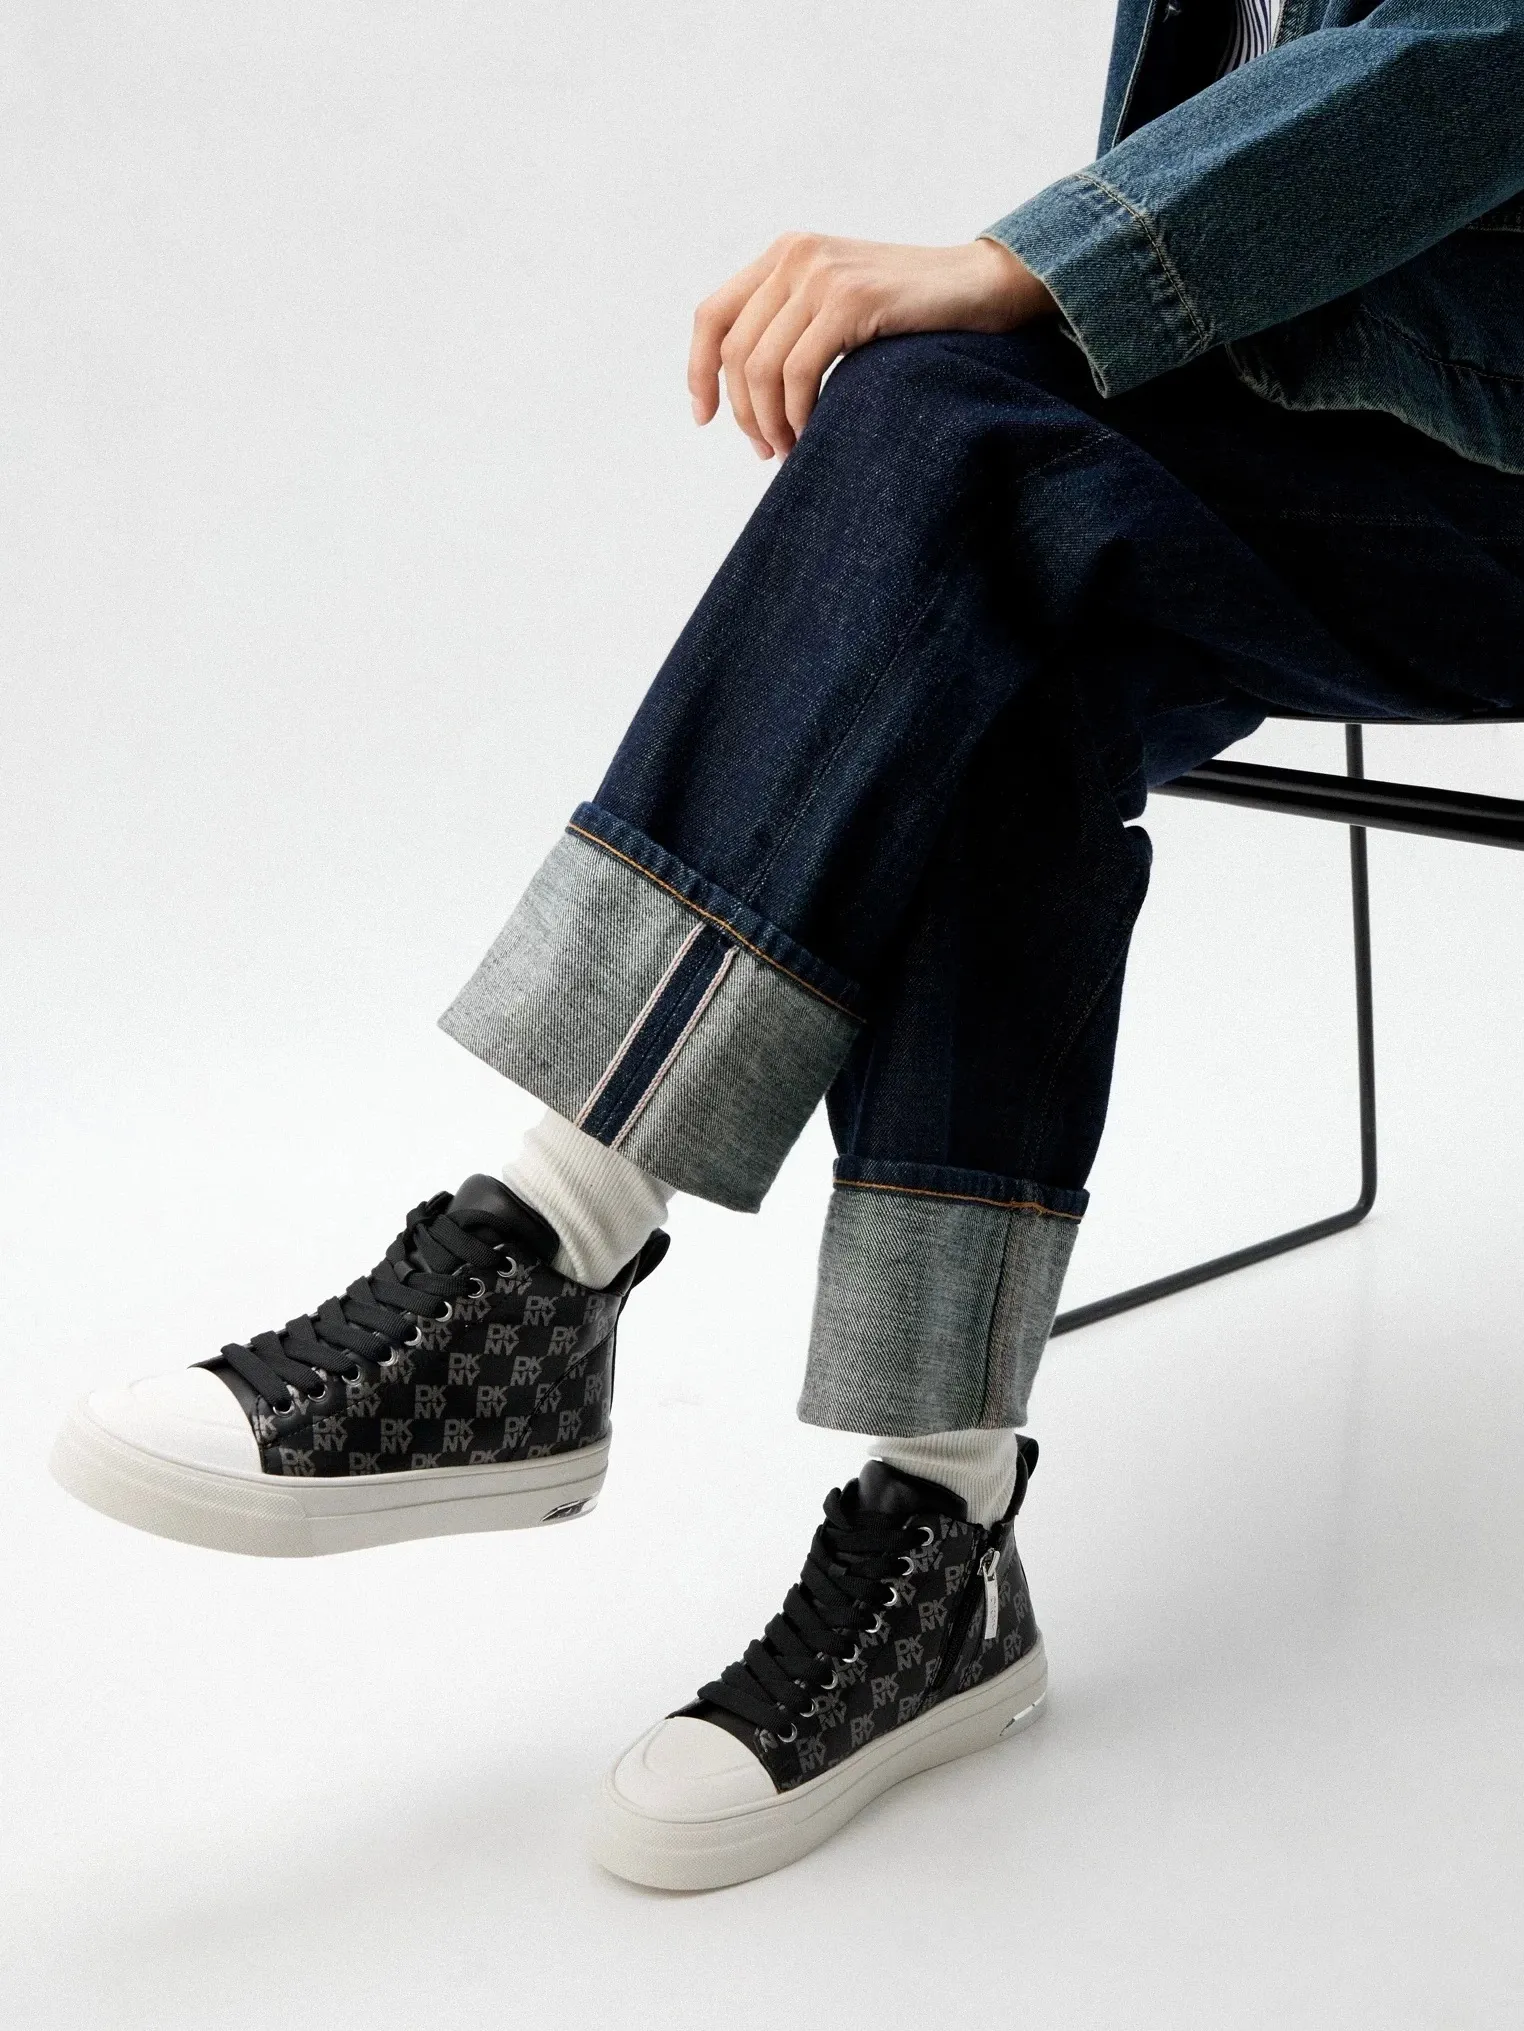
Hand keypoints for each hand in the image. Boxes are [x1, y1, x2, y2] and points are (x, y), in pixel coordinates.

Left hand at [689, 234, 1054, 460]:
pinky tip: (812, 434)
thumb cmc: (917, 311)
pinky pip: (798, 373)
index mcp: (785, 253)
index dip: (699, 372)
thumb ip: (795, 324)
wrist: (985, 285)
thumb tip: (744, 391)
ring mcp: (822, 273)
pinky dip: (798, 415)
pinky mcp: (851, 299)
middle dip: (744, 414)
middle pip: (733, 352)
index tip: (705, 418)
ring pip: (761, 368)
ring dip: (770, 423)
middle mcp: (795, 255)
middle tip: (767, 452)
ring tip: (790, 451)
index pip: (712, 316)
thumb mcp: (842, 304)